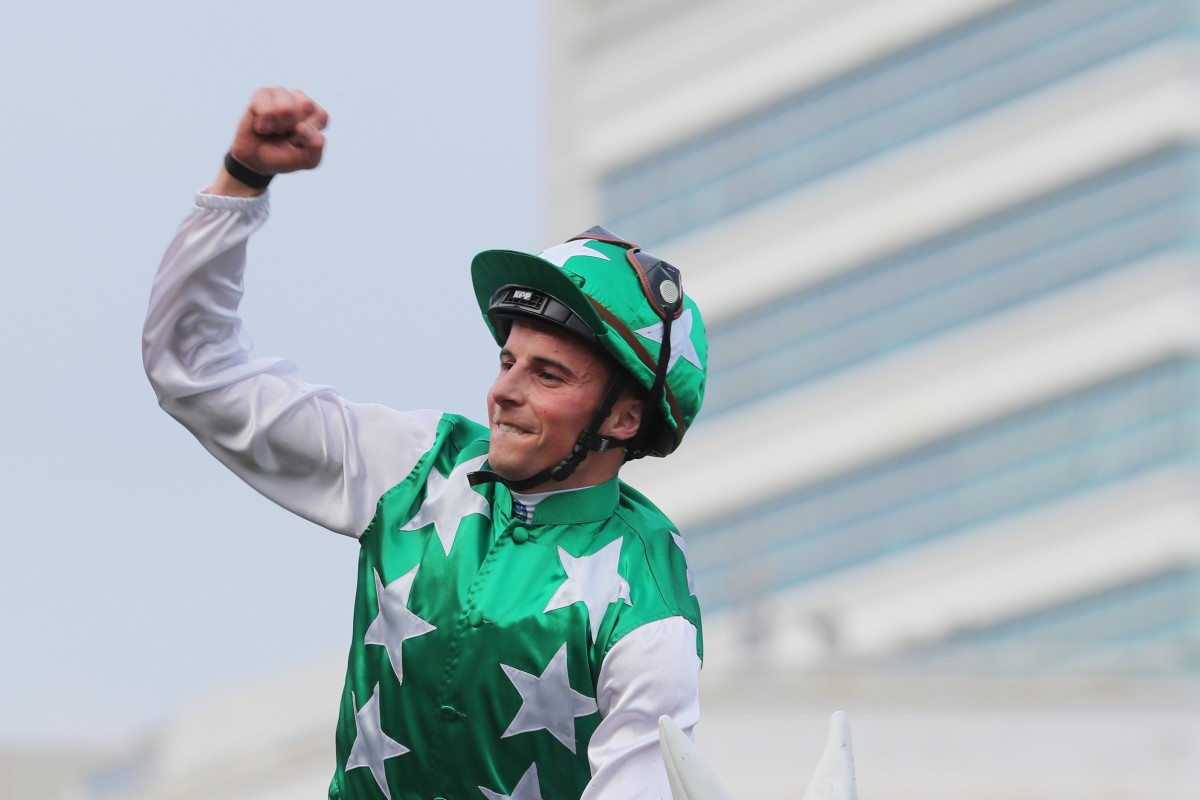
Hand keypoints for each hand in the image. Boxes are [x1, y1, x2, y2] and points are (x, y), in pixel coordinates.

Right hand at [210, 87, 328, 195]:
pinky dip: (262, 124)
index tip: (299, 142)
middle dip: (293, 128)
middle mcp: (302, 100)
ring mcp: (282, 93)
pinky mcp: (262, 93)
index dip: (308, 134)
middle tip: (285, 135)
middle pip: (306, 105)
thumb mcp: (307, 160)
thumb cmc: (285, 157)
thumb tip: (303, 127)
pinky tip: (262, 126)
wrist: (257, 160)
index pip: (321, 116)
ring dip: (277, 127)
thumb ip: (315, 147)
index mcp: (318, 114)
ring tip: (274, 130)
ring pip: (286, 108)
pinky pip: (266, 109)